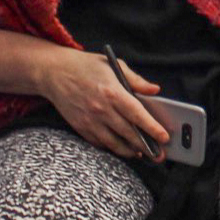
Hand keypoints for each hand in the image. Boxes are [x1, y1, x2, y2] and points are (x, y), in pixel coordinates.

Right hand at [40, 48, 169, 160]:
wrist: (54, 72)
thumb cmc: (86, 66)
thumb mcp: (114, 66)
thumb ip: (136, 80)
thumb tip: (155, 90)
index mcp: (113, 92)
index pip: (137, 115)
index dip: (153, 128)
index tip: (165, 137)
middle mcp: (101, 109)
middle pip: (128, 133)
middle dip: (147, 146)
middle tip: (159, 154)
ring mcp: (89, 120)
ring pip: (114, 143)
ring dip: (130, 151)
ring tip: (143, 154)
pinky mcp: (80, 127)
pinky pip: (99, 142)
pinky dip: (112, 148)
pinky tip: (122, 148)